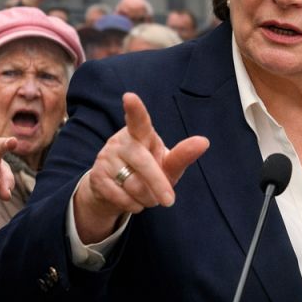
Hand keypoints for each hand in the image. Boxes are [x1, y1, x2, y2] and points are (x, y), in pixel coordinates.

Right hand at [73, 93, 209, 242]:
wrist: (115, 190)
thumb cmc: (149, 171)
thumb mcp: (167, 164)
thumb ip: (183, 155)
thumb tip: (204, 141)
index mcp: (141, 133)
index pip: (138, 120)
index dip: (135, 110)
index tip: (130, 97)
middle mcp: (121, 141)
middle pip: (143, 163)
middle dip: (158, 184)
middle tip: (169, 201)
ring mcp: (106, 158)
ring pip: (133, 185)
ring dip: (147, 198)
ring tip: (146, 194)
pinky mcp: (96, 176)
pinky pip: (120, 197)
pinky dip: (133, 205)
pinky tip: (133, 200)